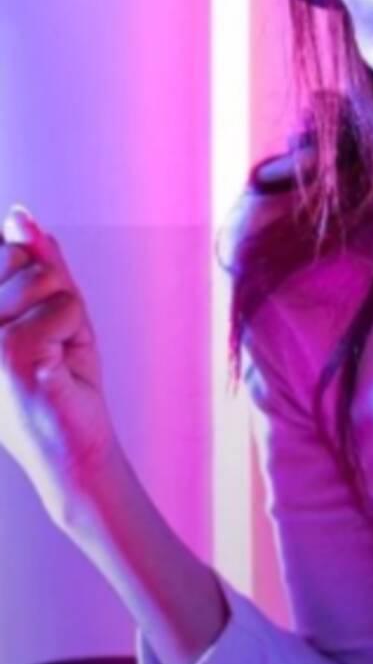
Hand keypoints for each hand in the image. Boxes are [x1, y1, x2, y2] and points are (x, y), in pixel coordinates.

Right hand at [0, 205, 122, 522]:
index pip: (7, 251)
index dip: (38, 276)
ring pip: (45, 280)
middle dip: (55, 294)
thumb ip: (37, 262)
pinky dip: (73, 334)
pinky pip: (62, 307)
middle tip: (54, 341)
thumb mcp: (54, 309)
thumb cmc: (64, 380)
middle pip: (24, 260)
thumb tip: (17, 215)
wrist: (75, 448)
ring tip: (55, 356)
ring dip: (66, 317)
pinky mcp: (6, 354)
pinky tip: (56, 368)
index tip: (40, 326)